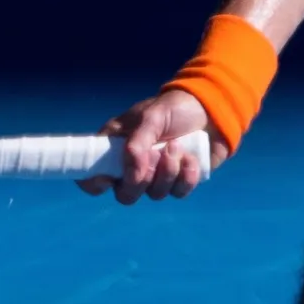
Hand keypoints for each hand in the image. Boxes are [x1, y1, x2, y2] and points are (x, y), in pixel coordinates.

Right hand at [77, 88, 216, 203]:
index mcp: (116, 147)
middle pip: (125, 195)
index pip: (92, 175)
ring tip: (177, 147)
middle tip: (154, 156)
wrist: (211, 109)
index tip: (108, 178)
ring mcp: (158, 176)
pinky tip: (191, 157)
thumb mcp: (152, 116)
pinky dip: (186, 176)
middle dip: (140, 181)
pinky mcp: (181, 182)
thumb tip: (131, 174)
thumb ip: (138, 143)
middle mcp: (134, 166)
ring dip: (167, 172)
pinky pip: (178, 193)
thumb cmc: (175, 108)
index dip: (95, 183)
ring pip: (155, 195)